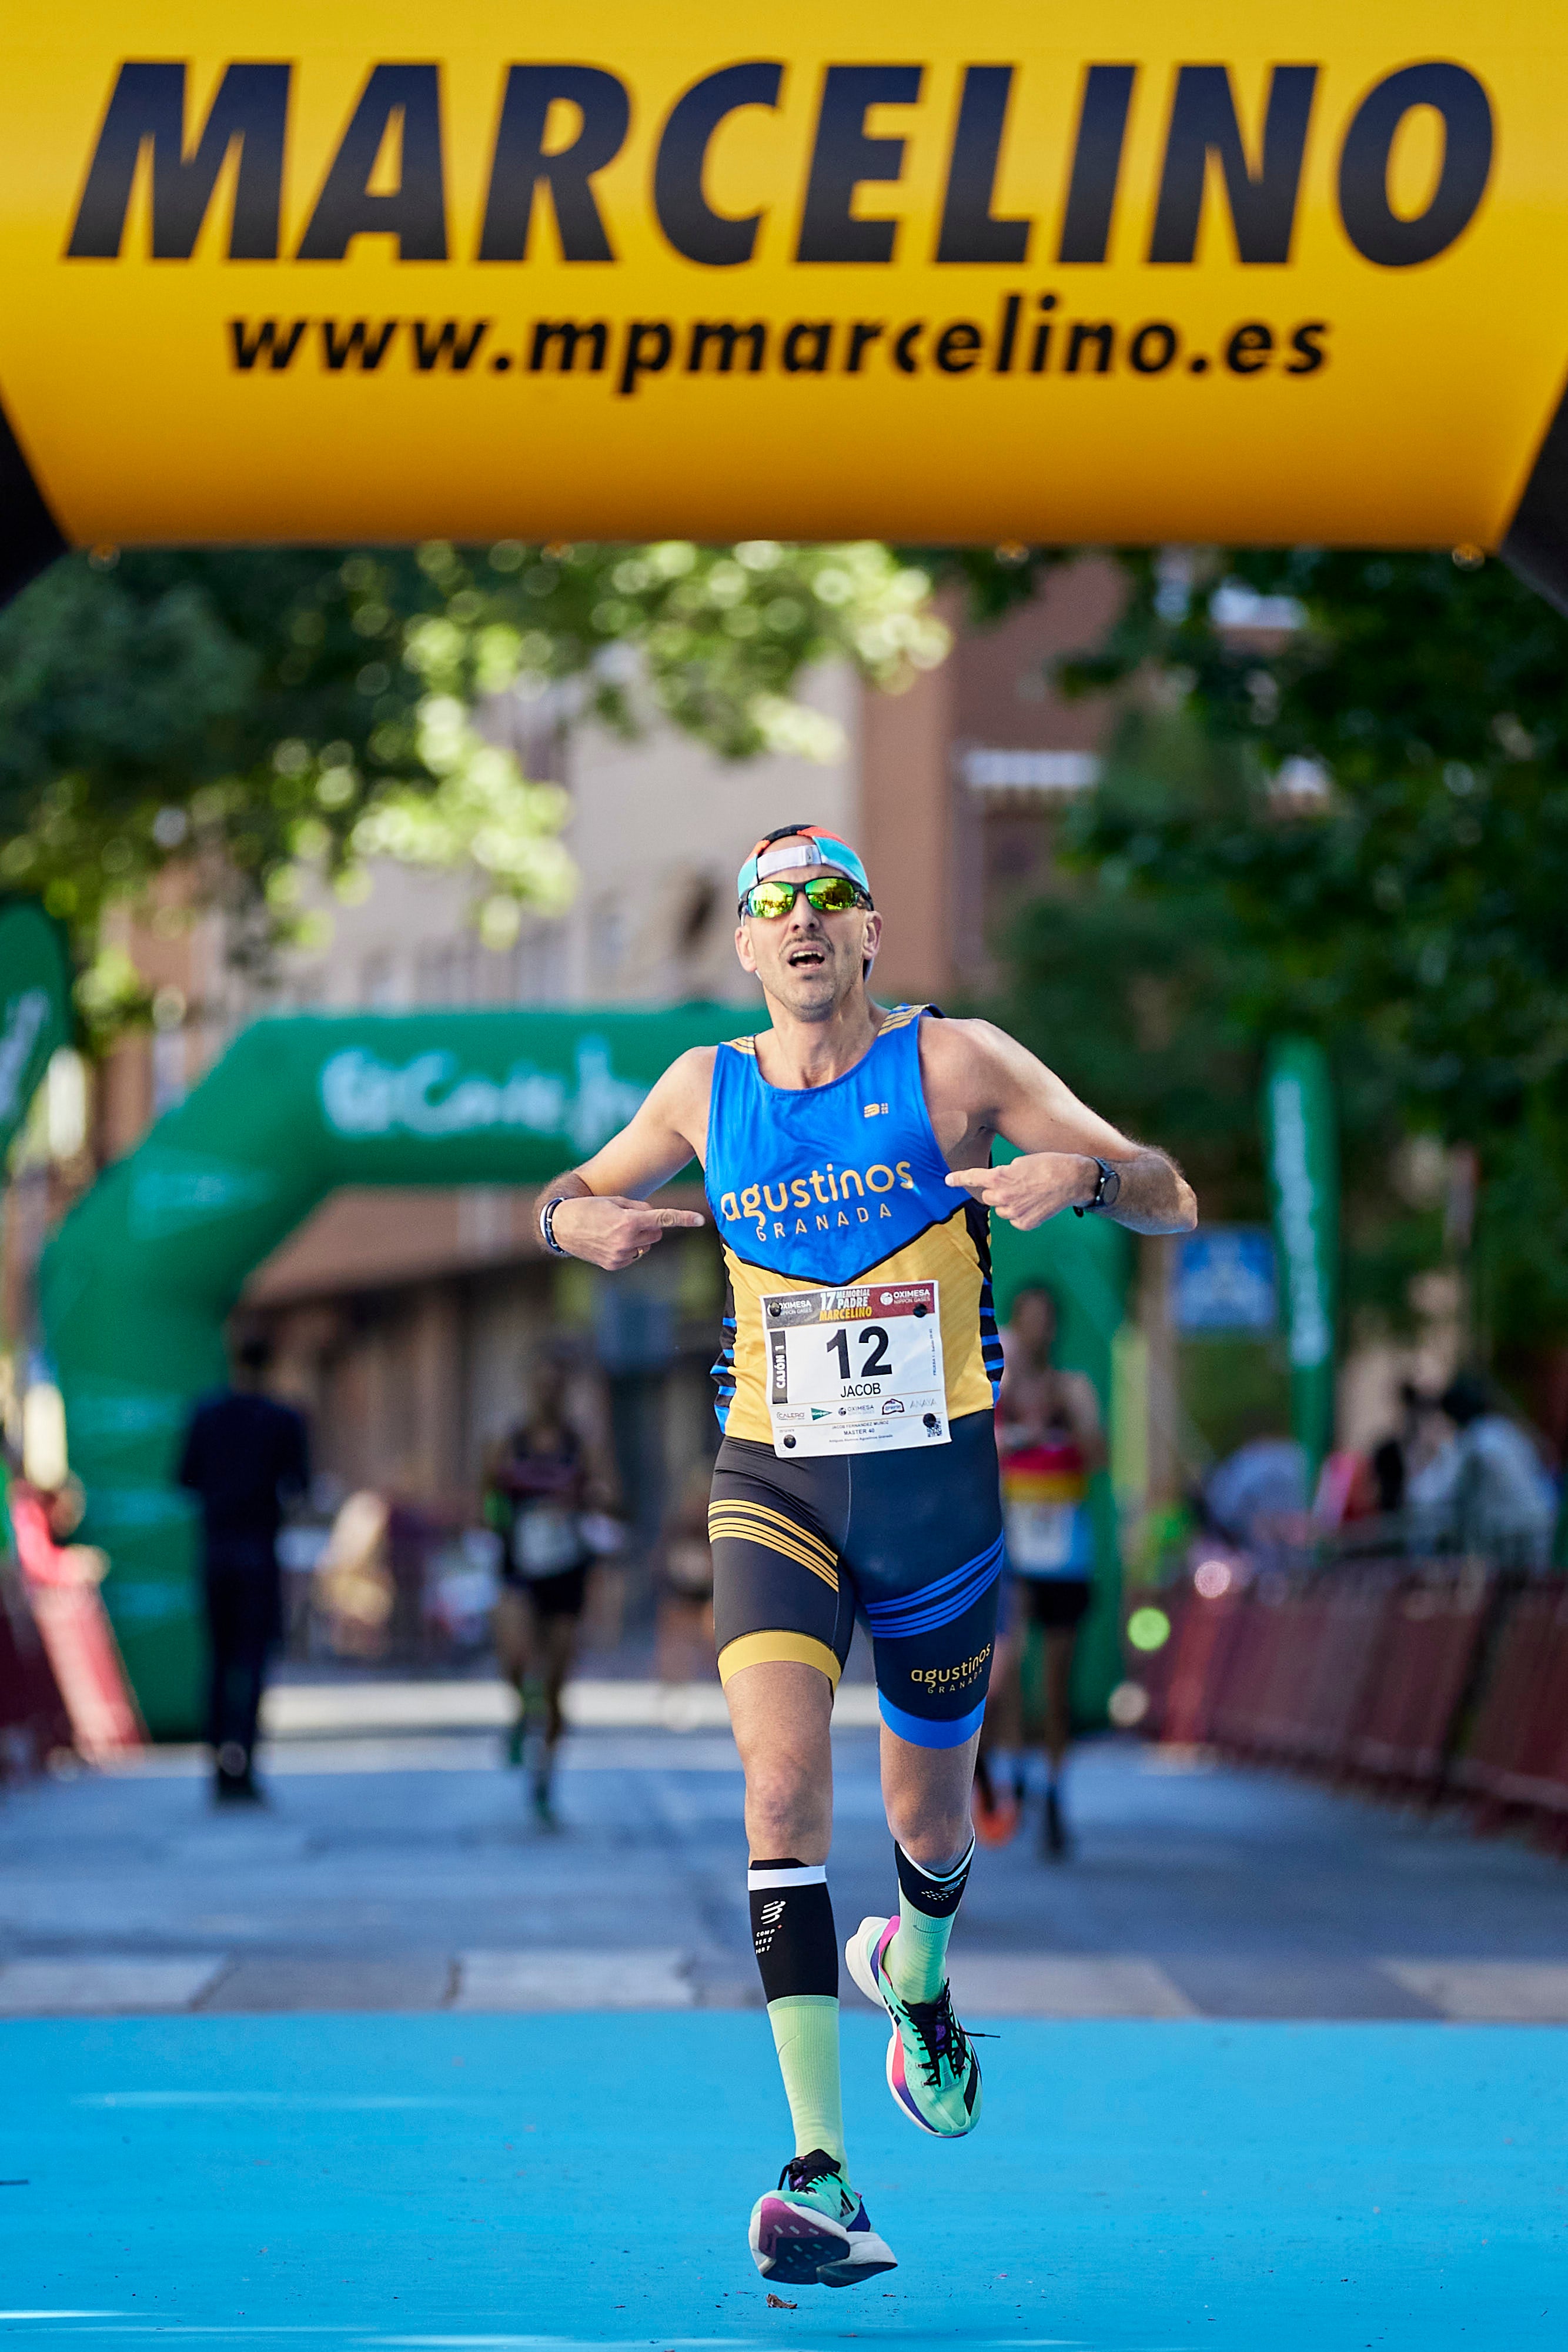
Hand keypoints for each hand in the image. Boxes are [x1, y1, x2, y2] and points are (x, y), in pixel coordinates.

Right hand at [548, 1195, 704, 1269]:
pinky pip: (634, 1255)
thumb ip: (640, 1208)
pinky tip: (610, 1242)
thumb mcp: (615, 1201)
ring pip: (646, 1246)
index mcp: (628, 1221)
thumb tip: (655, 1219)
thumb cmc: (589, 1208)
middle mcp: (626, 1241)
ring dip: (639, 1237)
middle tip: (629, 1218)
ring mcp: (620, 1255)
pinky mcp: (614, 1265)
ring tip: (615, 1230)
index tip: (700, 1219)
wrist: (561, 1226)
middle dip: (649, 1226)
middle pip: (656, 1233)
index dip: (683, 1218)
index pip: (662, 1219)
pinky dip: (629, 1248)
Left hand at [944, 1154, 1097, 1229]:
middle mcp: (1003, 1196)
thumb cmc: (1050, 1165)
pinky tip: (1034, 1205)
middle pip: (988, 1197)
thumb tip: (998, 1181)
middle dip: (996, 1192)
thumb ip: (1005, 1173)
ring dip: (1009, 1203)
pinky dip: (1021, 1214)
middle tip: (1014, 1185)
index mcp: (1000, 1177)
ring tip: (1029, 1194)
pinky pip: (1015, 1220)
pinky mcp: (1025, 1224)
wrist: (1073, 1180)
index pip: (973, 1178)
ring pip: (1002, 1210)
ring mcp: (1014, 1212)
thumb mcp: (1022, 1162)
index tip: (948, 1180)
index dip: (959, 1179)